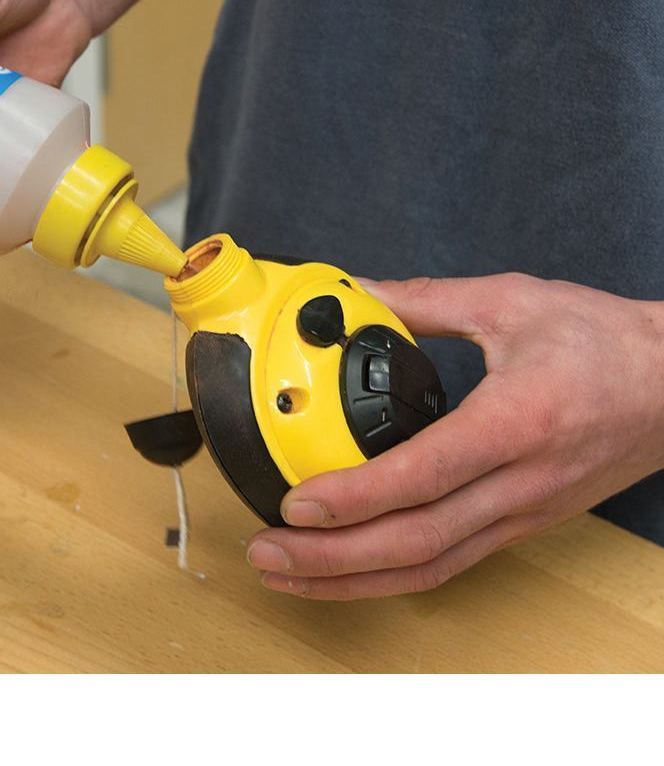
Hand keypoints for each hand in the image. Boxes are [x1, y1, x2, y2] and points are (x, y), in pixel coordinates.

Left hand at [246, 273, 663, 599]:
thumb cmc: (606, 343)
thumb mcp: (512, 302)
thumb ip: (425, 299)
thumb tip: (355, 292)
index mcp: (517, 422)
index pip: (424, 475)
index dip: (355, 498)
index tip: (296, 505)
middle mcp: (520, 483)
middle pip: (417, 542)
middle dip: (332, 559)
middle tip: (267, 553)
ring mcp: (523, 514)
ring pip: (431, 568)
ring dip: (353, 580)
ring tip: (289, 576)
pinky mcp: (522, 524)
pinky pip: (451, 563)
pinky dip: (392, 575)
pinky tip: (349, 570)